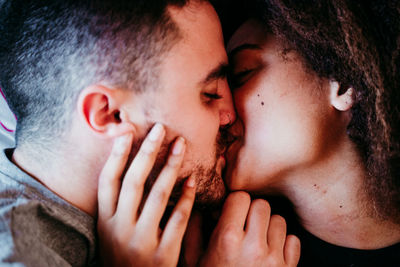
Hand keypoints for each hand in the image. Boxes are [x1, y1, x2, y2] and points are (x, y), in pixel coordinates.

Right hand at [97, 123, 195, 266]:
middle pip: (133, 182)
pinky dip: (186, 196)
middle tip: (160, 128)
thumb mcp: (111, 233)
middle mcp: (119, 230)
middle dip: (147, 151)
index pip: (107, 182)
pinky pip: (178, 218)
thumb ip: (117, 207)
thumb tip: (131, 167)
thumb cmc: (123, 256)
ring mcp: (141, 242)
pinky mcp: (163, 254)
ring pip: (157, 195)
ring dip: (170, 166)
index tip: (126, 132)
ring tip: (180, 144)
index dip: (116, 156)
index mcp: (105, 222)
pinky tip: (192, 179)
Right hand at [198, 191, 299, 266]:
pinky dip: (283, 243)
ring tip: (256, 239)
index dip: (235, 203)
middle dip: (252, 211)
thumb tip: (199, 208)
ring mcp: (274, 259)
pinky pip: (293, 240)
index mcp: (227, 240)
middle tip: (244, 224)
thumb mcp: (192, 261)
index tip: (231, 212)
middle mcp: (254, 247)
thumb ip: (193, 231)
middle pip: (262, 205)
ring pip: (279, 220)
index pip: (240, 197)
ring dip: (268, 226)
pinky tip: (269, 253)